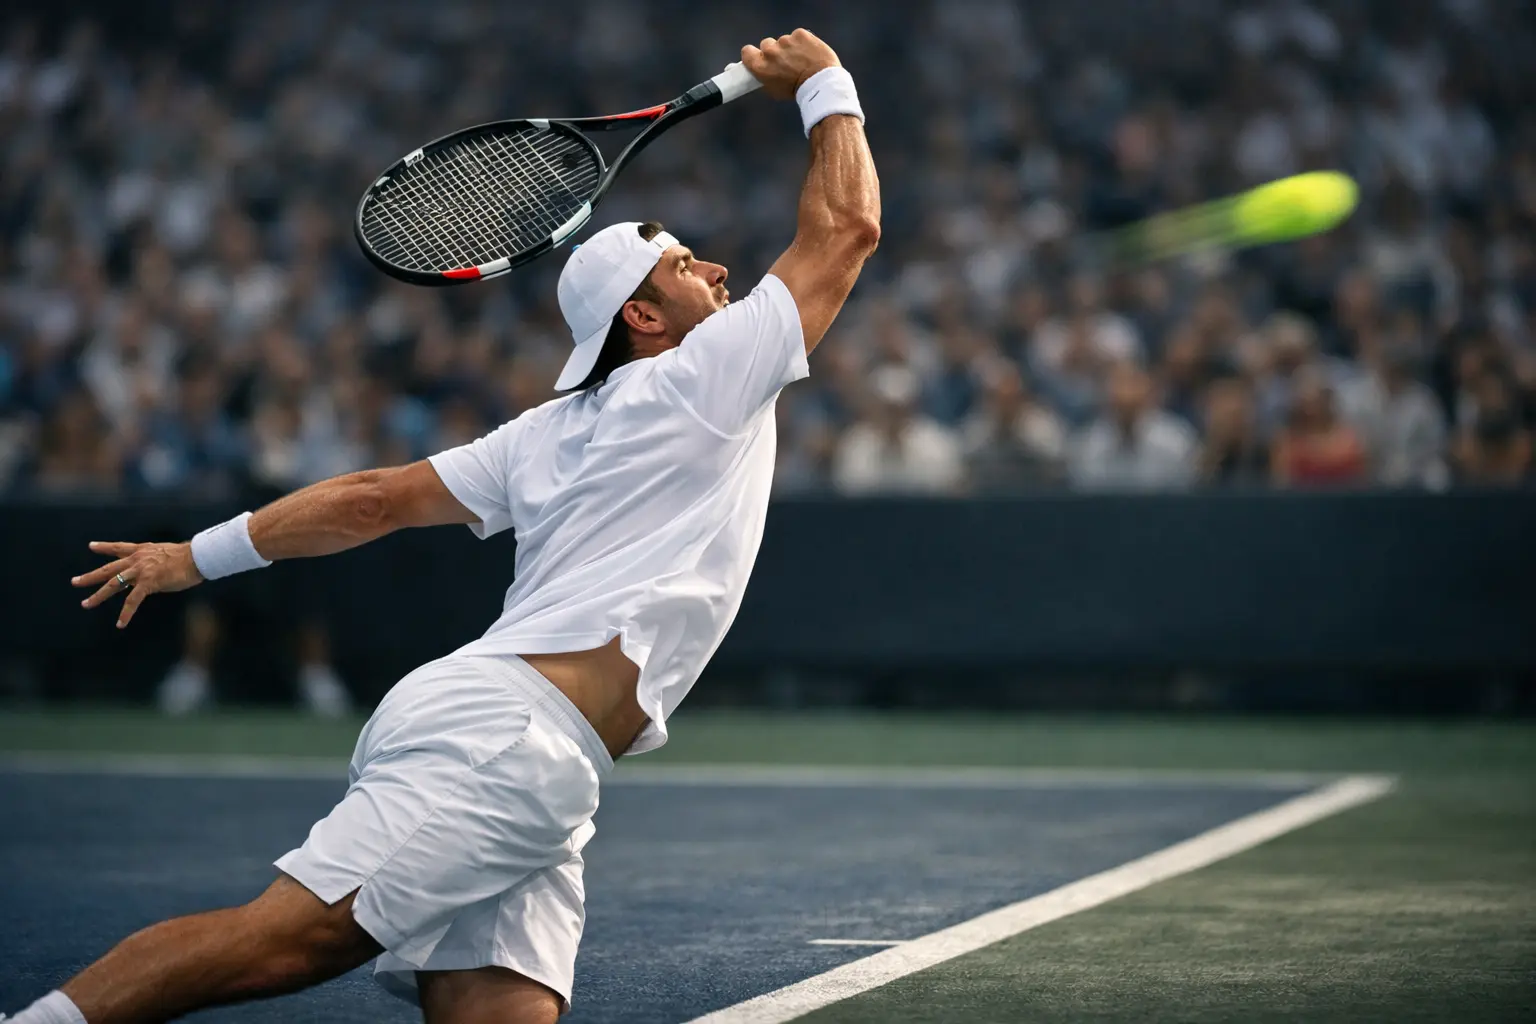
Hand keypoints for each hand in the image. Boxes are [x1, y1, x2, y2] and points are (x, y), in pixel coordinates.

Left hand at [73, 541, 203, 627]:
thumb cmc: (188, 557)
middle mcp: (137, 560)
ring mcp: (141, 571)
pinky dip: (126, 613)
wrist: (198, 557)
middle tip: (75, 582)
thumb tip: (152, 574)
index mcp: (142, 551)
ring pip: (113, 584)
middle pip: (108, 569)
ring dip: (98, 596)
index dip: (104, 547)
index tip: (91, 546)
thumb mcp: (165, 555)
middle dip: (90, 577)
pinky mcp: (148, 583)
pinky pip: (133, 600)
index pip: (119, 548)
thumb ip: (154, 563)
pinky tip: (120, 624)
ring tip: (86, 604)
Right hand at [740, 29, 839, 100]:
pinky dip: (803, 42)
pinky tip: (809, 53)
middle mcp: (770, 51)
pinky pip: (798, 36)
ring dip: (790, 48)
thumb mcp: (774, 90)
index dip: (753, 54)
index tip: (758, 57)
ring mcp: (786, 41)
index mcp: (761, 66)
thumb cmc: (798, 91)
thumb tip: (760, 72)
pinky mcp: (800, 34)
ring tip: (802, 60)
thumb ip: (764, 77)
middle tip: (786, 63)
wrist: (821, 83)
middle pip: (767, 44)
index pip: (747, 51)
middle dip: (774, 52)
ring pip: (784, 41)